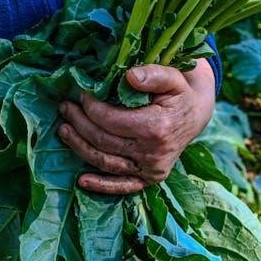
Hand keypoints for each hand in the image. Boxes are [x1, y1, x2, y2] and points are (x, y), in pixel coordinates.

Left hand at [58, 59, 215, 194]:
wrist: (196, 115)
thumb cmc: (180, 93)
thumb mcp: (172, 78)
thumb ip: (153, 74)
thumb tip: (129, 76)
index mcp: (157, 128)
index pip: (111, 120)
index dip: (91, 107)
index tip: (81, 94)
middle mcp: (153, 154)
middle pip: (103, 141)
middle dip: (79, 123)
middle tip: (66, 108)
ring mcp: (151, 169)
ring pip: (106, 162)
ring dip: (80, 147)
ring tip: (64, 130)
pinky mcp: (150, 179)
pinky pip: (122, 186)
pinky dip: (101, 185)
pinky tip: (81, 180)